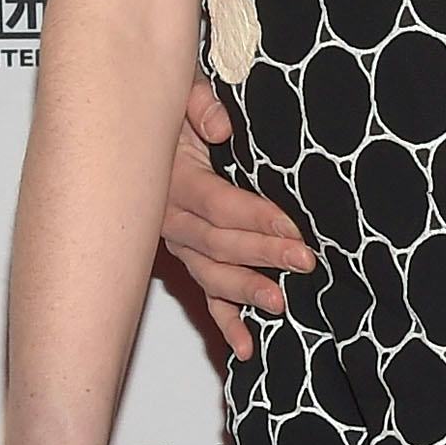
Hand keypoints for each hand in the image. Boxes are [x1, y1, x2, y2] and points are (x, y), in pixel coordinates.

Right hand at [165, 80, 313, 359]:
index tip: (294, 230)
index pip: (221, 205)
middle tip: (305, 262)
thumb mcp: (181, 97)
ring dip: (245, 291)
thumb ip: (200, 106)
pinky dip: (224, 322)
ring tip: (280, 304)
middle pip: (220, 244)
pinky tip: (246, 347)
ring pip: (211, 274)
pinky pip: (204, 295)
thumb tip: (221, 127)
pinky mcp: (187, 258)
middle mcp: (171, 219)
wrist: (140, 134)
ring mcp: (178, 244)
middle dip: (264, 255)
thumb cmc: (169, 115)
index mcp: (174, 182)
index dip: (258, 218)